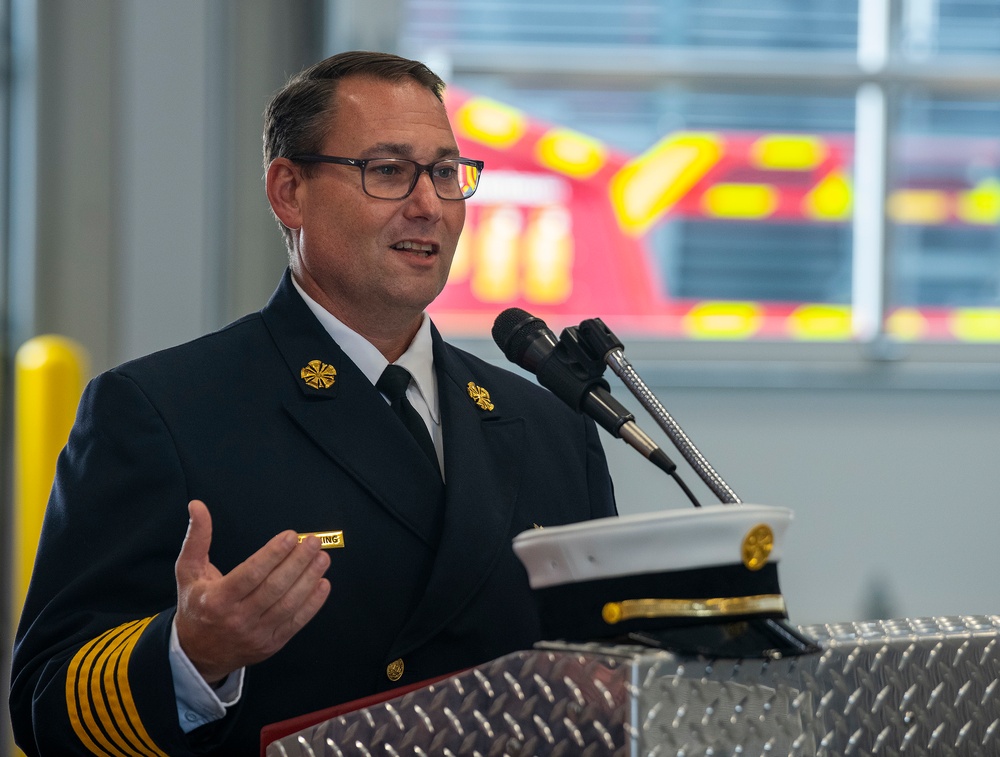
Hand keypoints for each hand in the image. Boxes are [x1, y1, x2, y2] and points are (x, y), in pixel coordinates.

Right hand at [174, 500, 330, 684]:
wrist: (198, 653)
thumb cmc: (196, 605)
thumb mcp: (188, 571)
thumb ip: (196, 538)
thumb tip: (197, 506)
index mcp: (216, 600)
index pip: (250, 575)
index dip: (273, 555)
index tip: (291, 536)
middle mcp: (237, 619)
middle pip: (274, 588)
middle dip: (297, 562)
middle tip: (313, 542)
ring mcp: (256, 634)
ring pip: (288, 605)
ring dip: (309, 580)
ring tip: (322, 558)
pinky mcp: (271, 644)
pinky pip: (296, 623)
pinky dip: (313, 604)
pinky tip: (322, 584)